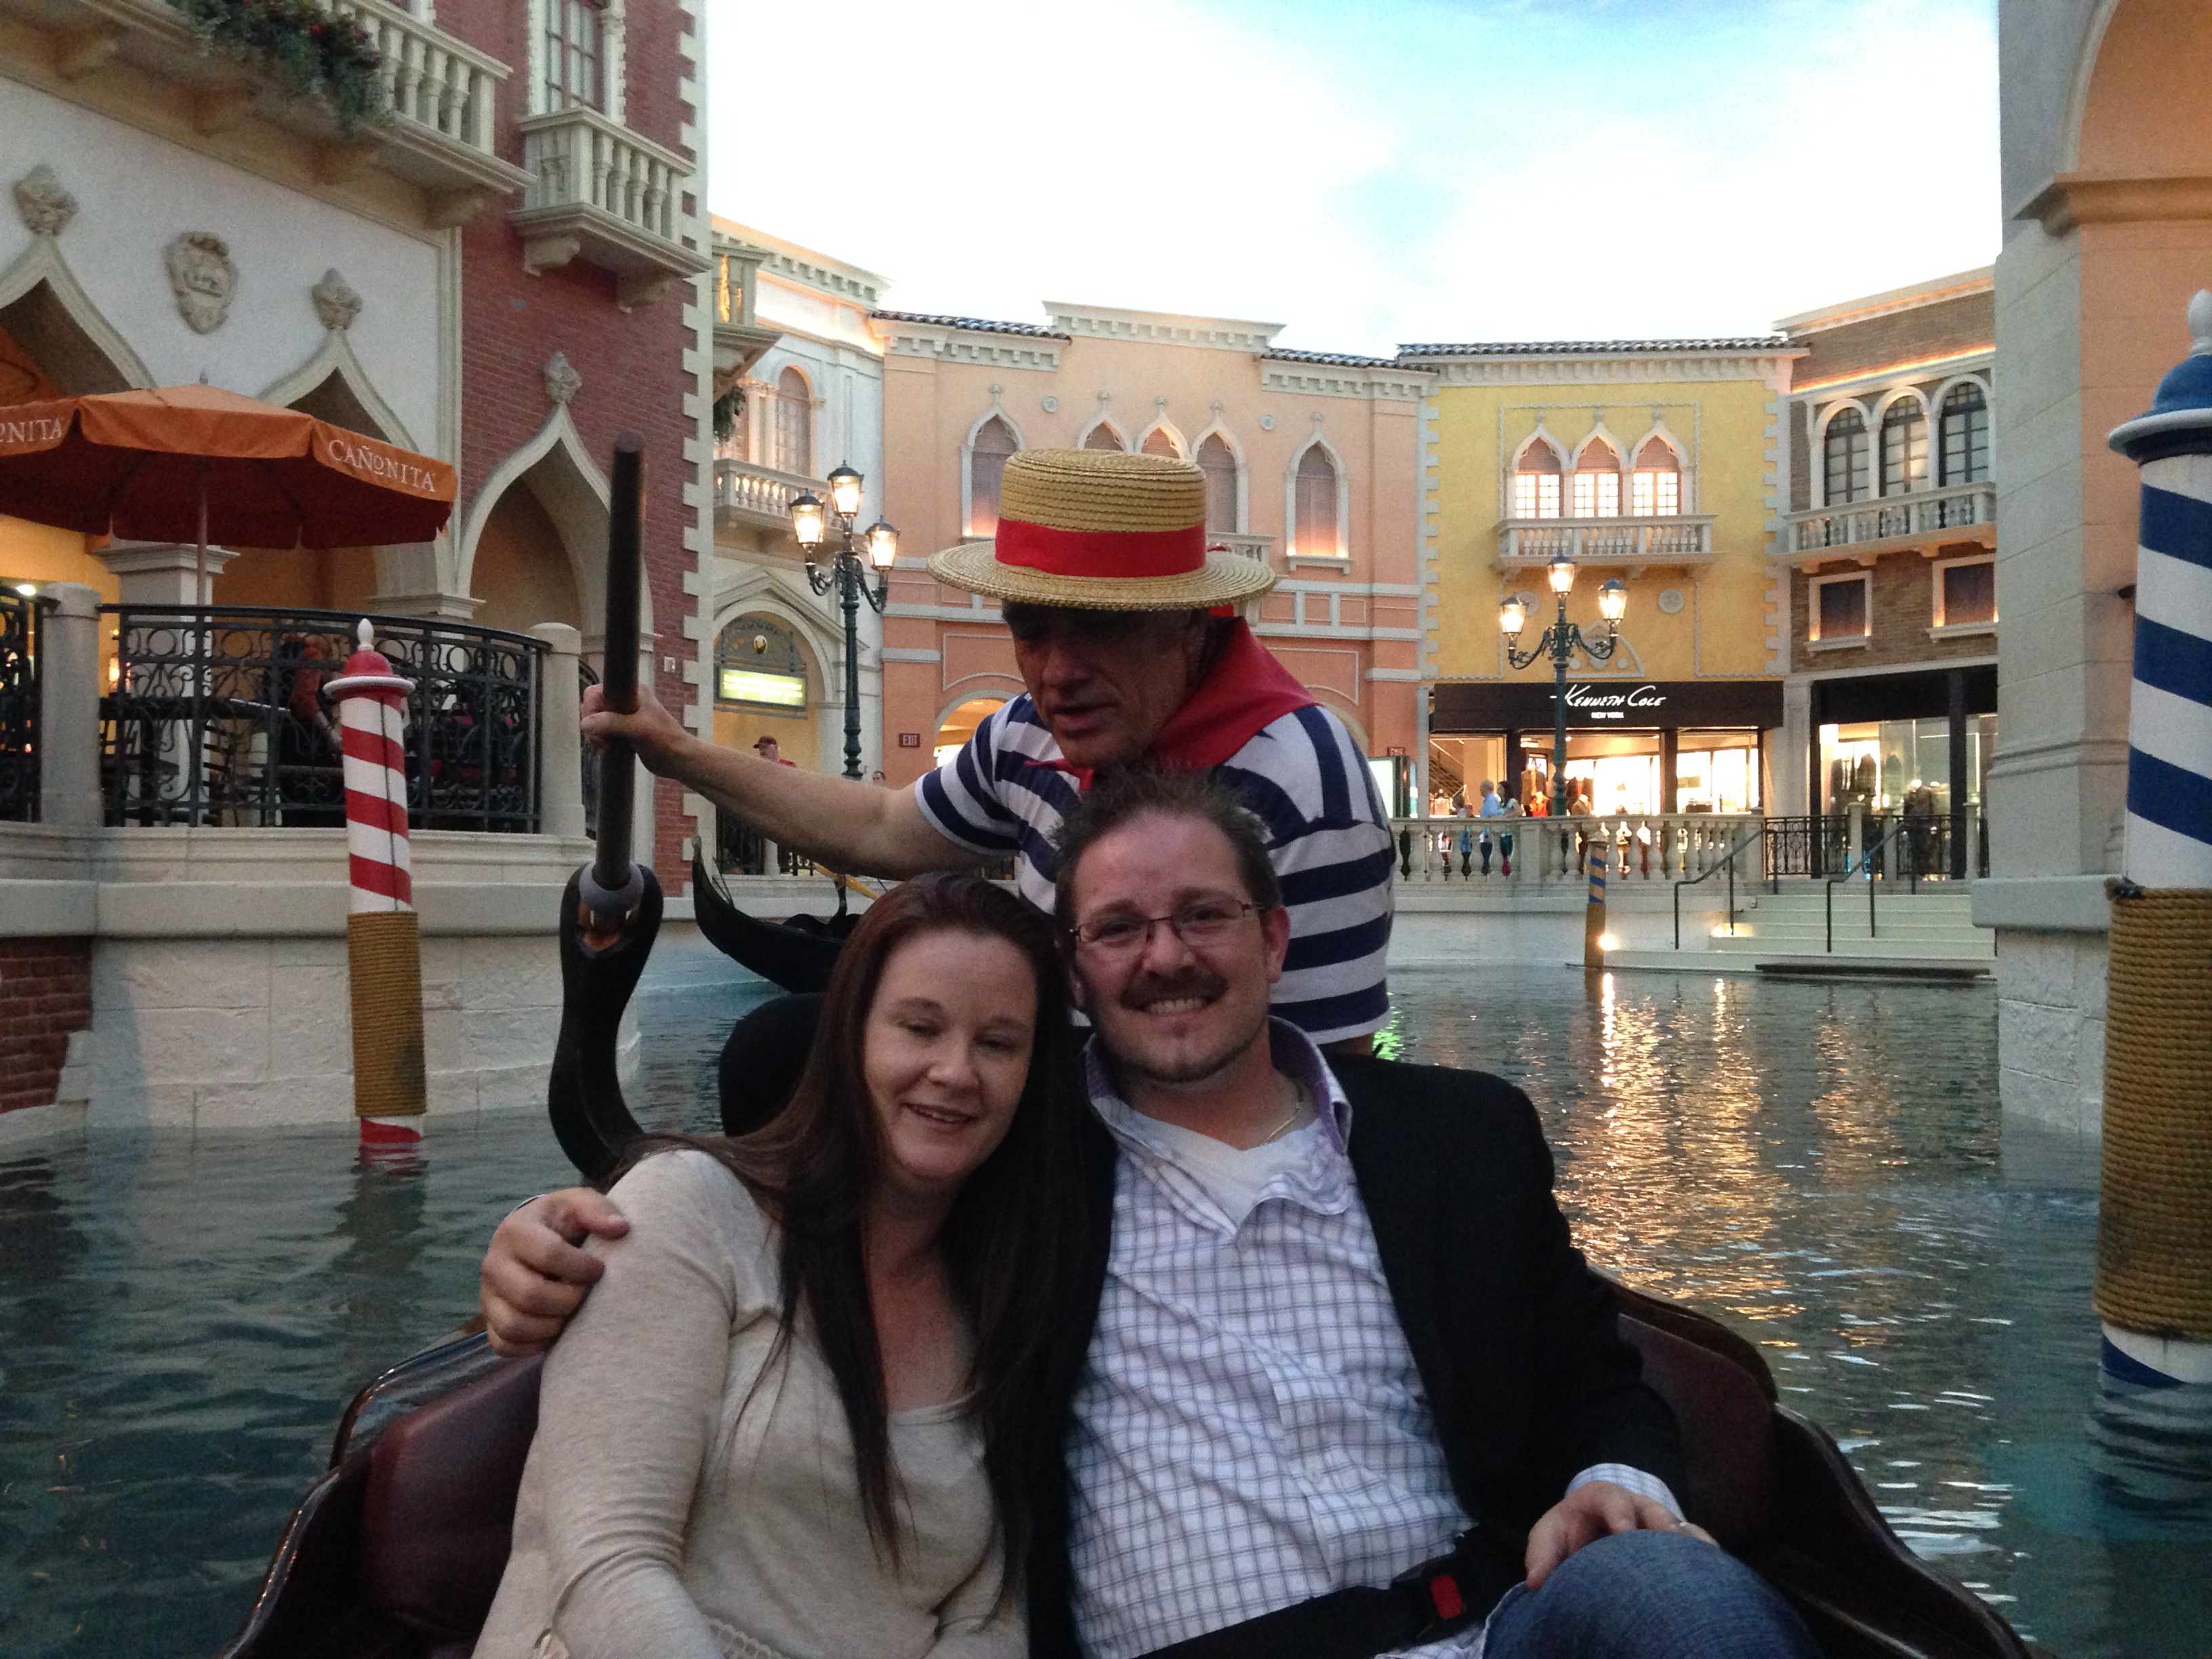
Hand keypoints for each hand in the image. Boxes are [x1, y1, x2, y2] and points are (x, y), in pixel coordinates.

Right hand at [478, 1188, 629, 1355]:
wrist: (534, 1238)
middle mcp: (493, 1264)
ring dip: (552, 1326)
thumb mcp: (578, 1204)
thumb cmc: (561, 1222)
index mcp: (515, 1230)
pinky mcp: (489, 1320)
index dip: (581, 1267)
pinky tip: (555, 1330)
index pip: (549, 1255)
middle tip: (585, 1294)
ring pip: (514, 1326)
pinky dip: (532, 1344)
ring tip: (571, 1313)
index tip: (599, 1269)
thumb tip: (620, 1228)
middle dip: (568, 1300)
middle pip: (530, 1295)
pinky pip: (504, 1344)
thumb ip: (598, 1210)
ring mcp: (487, 1295)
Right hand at [581, 680, 690, 774]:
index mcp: (630, 691)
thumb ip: (612, 723)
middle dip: (593, 726)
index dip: (590, 708)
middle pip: (593, 708)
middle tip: (602, 741)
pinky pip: (603, 733)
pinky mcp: (623, 731)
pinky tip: (608, 751)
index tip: (594, 726)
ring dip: (596, 736)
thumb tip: (584, 723)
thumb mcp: (638, 729)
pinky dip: (601, 742)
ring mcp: (624, 716)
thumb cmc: (664, 740)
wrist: (679, 760)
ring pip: (596, 722)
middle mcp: (625, 700)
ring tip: (606, 748)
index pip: (596, 692)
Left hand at [1522, 1479, 1715, 1589]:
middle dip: (1661, 1526)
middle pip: (1652, 1511)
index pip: (1609, 1498)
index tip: (1624, 1530)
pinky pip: (1696, 1544)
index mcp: (1601, 1500)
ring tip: (1700, 1562)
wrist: (1590, 1529)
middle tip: (1669, 1542)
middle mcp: (1635, 1508)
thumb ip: (1543, 1554)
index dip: (1618, 1512)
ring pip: (1679, 1528)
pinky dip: (1705, 1556)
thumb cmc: (1568, 1533)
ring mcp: (1658, 1524)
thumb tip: (1536, 1581)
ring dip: (1687, 1543)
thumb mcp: (1549, 1537)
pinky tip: (1716, 1572)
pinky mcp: (1675, 1543)